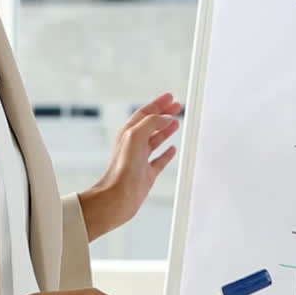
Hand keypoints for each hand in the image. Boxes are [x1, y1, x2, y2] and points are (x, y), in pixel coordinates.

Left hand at [80, 93, 182, 240]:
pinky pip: (159, 160)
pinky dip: (167, 154)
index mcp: (128, 132)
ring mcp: (140, 159)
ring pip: (156, 140)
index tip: (170, 97)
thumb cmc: (122, 169)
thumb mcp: (135, 136)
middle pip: (152, 124)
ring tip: (177, 123)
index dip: (158, 104)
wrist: (118, 197)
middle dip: (164, 114)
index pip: (145, 113)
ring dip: (166, 130)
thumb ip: (151, 123)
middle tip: (177, 107)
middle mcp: (134, 144)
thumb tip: (165, 118)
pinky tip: (172, 150)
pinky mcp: (146, 174)